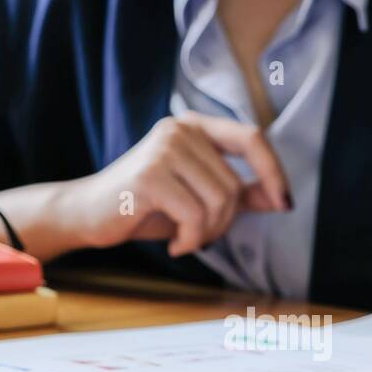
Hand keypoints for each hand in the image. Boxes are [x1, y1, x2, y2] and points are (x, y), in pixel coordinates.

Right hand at [0, 113, 291, 260]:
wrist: (88, 214)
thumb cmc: (146, 206)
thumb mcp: (197, 196)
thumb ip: (238, 193)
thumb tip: (281, 198)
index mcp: (195, 126)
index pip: (252, 139)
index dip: (273, 172)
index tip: (284, 203)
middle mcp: (179, 128)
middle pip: (234, 184)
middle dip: (224, 222)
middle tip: (199, 236)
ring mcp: (163, 149)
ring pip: (218, 202)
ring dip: (207, 233)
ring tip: (185, 238)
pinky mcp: (150, 175)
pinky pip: (195, 217)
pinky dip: (191, 241)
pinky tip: (174, 245)